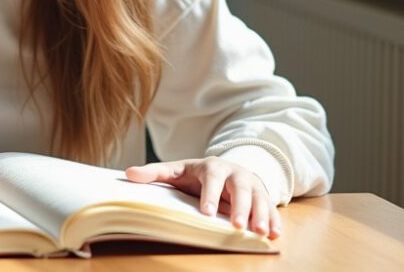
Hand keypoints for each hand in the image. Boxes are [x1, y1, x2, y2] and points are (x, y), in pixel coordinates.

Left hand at [124, 157, 281, 239]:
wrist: (228, 168)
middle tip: (237, 226)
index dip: (208, 194)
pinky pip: (272, 209)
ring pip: (260, 199)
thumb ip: (154, 172)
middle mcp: (236, 174)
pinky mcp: (264, 197)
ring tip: (261, 233)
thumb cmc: (197, 174)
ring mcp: (253, 185)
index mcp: (213, 166)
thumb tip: (128, 174)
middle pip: (241, 189)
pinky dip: (275, 222)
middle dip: (241, 207)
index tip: (205, 212)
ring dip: (262, 216)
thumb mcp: (176, 170)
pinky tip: (275, 235)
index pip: (211, 178)